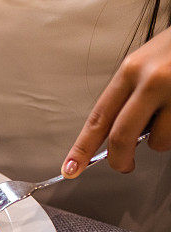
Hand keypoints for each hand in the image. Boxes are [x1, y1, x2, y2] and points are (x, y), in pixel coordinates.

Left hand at [62, 27, 170, 177]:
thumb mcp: (148, 64)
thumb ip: (130, 96)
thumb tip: (113, 136)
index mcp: (131, 69)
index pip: (98, 117)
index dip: (81, 148)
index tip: (70, 168)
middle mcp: (152, 80)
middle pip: (121, 137)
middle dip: (119, 160)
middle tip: (123, 166)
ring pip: (158, 141)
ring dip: (161, 140)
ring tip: (170, 117)